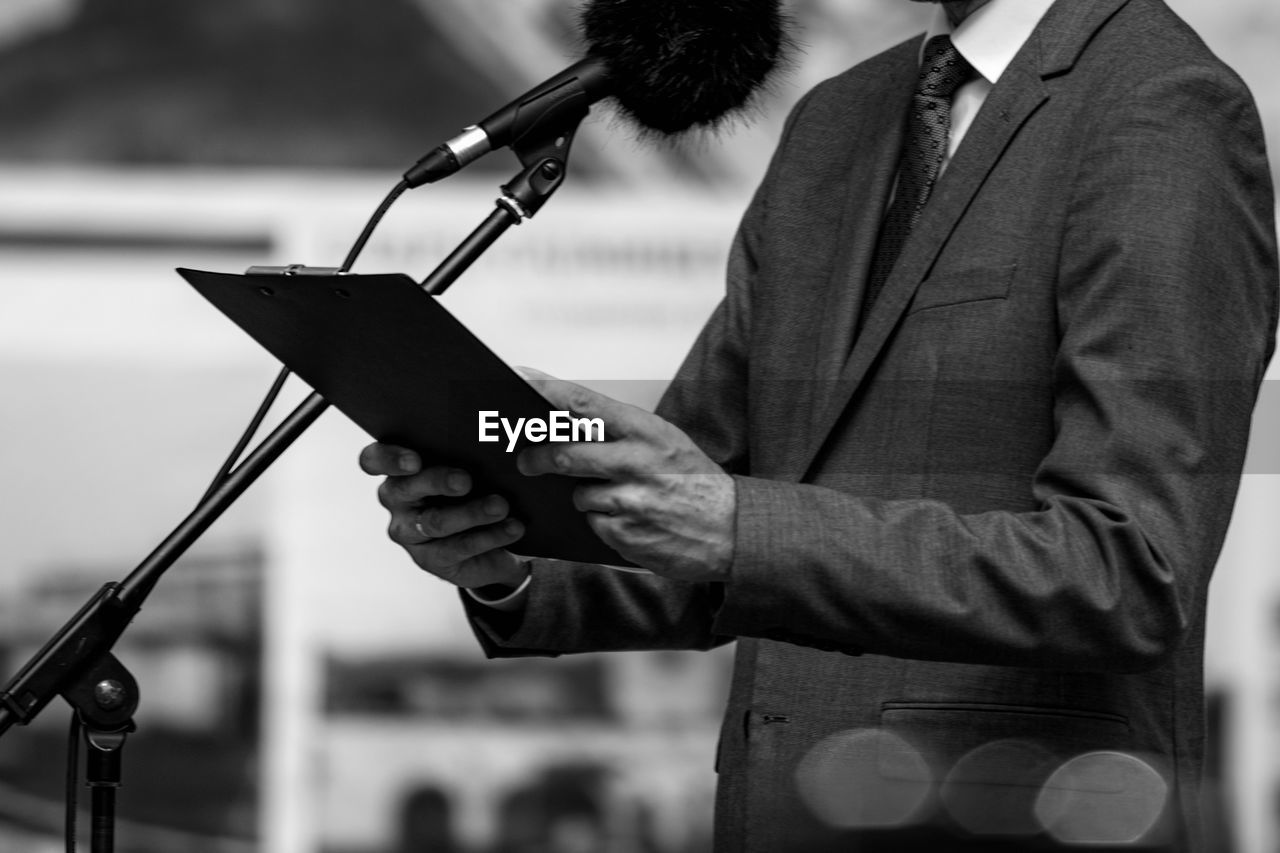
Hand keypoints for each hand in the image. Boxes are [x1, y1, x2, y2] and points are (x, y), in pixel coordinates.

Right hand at [359, 444, 528, 589]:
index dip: (388, 459)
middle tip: (465, 480)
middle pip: (403, 489)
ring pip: (433, 522)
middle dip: (435, 482)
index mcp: (399, 468)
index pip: (374, 460)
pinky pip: (458, 548)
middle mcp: (397, 500)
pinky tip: (513, 527)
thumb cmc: (480, 485)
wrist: (497, 536)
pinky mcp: (432, 560)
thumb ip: (468, 451)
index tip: (415, 460)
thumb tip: (496, 438)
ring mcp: (410, 533)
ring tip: (501, 506)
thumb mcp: (473, 464)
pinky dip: (489, 536)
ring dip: (471, 512)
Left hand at [515, 368, 735, 582]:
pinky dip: (603, 523)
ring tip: (620, 499)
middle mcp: (637, 462)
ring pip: (579, 495)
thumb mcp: (664, 442)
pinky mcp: (626, 534)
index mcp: (646, 431)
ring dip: (586, 498)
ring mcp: (631, 501)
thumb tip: (567, 419)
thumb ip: (619, 431)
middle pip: (565, 454)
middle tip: (527, 461)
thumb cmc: (694, 482)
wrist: (733, 530)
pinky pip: (594, 524)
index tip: (518, 384)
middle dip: (537, 458)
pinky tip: (630, 521)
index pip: (584, 404)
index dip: (545, 392)